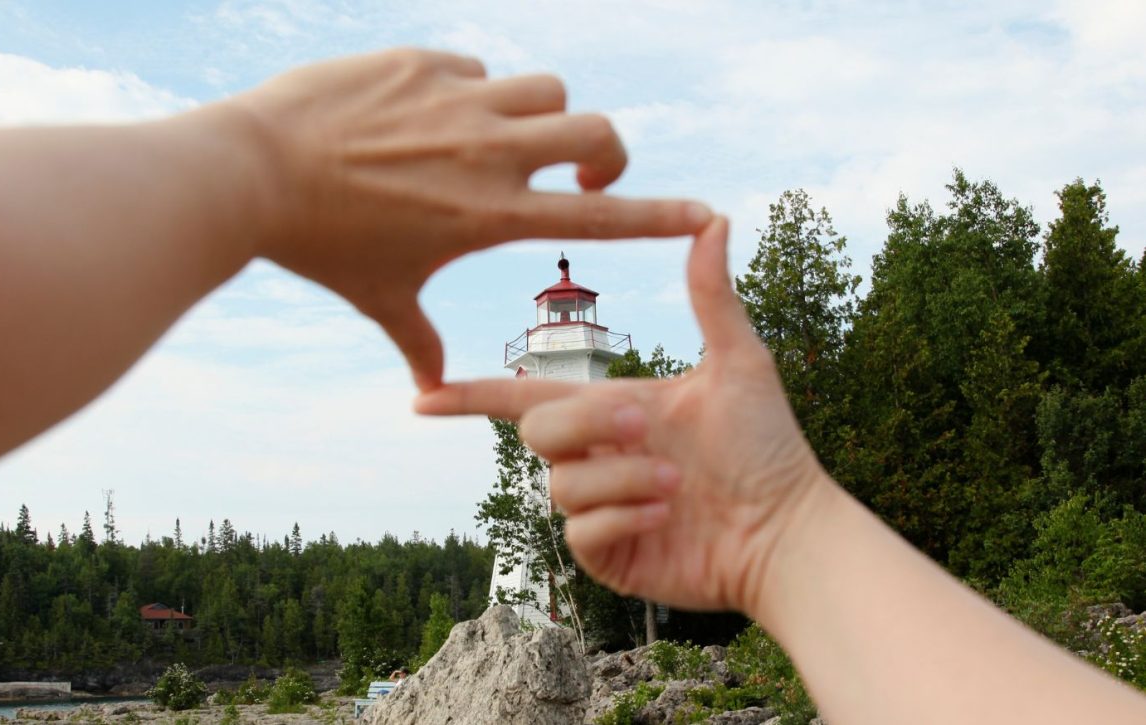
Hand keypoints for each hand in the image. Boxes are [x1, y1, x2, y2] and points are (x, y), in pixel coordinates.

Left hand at [227, 48, 712, 389]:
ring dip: (542, 116)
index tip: (707, 213)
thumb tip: (428, 390)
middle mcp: (489, 152)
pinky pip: (480, 70)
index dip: (661, 216)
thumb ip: (417, 341)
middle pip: (598, 130)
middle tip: (577, 169)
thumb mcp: (380, 298)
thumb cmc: (319, 246)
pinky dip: (475, 94)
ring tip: (501, 140)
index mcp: (491, 213)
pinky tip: (427, 117)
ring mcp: (459, 101)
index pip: (600, 214)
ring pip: (548, 89)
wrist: (250, 171)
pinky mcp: (425, 62)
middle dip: (606, 151)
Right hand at [415, 217, 827, 612]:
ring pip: (562, 484)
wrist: (786, 528)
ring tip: (675, 483)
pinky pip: (581, 531)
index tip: (422, 394)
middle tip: (644, 426)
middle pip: (537, 433)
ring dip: (620, 478)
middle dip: (587, 426)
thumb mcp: (738, 363)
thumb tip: (714, 218)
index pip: (525, 398)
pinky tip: (667, 514)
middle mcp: (596, 456)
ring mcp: (599, 508)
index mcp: (612, 409)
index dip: (472, 395)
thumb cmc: (767, 445)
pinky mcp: (607, 554)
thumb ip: (711, 296)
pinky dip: (624, 516)